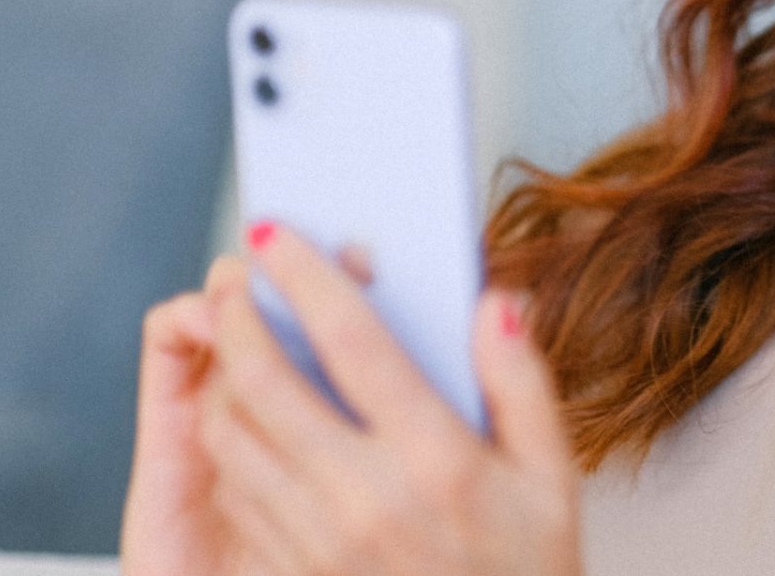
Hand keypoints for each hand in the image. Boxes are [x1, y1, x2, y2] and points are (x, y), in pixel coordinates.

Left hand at [124, 225, 580, 575]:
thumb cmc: (526, 568)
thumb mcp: (553, 475)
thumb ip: (524, 379)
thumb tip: (495, 302)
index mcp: (438, 461)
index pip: (354, 345)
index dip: (307, 277)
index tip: (277, 234)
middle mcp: (366, 499)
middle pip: (265, 382)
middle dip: (237, 314)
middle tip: (235, 276)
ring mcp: (318, 540)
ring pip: (231, 436)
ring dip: (221, 374)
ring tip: (234, 337)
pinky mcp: (292, 571)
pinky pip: (235, 489)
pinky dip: (225, 438)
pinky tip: (246, 412)